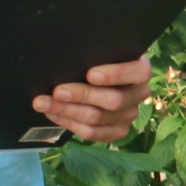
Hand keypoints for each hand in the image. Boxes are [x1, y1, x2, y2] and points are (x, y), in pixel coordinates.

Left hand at [35, 54, 151, 143]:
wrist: (95, 78)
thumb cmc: (96, 60)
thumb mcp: (99, 52)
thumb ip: (93, 54)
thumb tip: (71, 57)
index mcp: (140, 70)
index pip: (138, 73)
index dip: (115, 75)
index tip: (90, 74)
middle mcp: (139, 94)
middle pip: (114, 100)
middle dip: (81, 95)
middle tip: (57, 91)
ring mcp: (129, 115)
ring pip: (98, 118)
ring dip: (67, 111)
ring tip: (44, 103)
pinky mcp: (118, 131)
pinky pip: (93, 133)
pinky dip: (70, 124)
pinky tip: (54, 114)